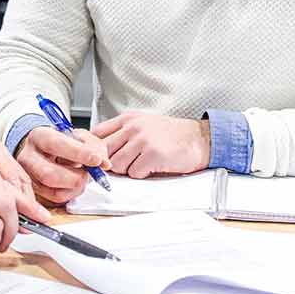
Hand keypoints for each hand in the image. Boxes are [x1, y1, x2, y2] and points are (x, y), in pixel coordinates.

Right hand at [14, 125, 110, 204]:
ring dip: (76, 187)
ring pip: (53, 190)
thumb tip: (103, 164)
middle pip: (50, 174)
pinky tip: (75, 184)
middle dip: (77, 177)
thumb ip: (94, 146)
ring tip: (82, 177)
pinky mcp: (35, 191)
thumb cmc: (64, 143)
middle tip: (89, 173)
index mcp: (39, 136)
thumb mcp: (80, 137)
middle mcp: (28, 157)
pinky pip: (55, 199)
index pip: (57, 144)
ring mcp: (28, 176)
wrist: (47, 151)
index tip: (96, 160)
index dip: (79, 153)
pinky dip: (72, 194)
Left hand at [93, 112, 210, 178]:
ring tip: (141, 164)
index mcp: (128, 119)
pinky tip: (152, 167)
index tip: (100, 157)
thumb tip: (100, 150)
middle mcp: (133, 127)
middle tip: (124, 165)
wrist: (198, 139)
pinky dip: (141, 174)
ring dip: (127, 170)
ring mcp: (143, 140)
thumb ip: (123, 132)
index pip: (97, 133)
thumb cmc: (171, 134)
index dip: (96, 148)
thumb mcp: (143, 124)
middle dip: (111, 162)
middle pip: (104, 151)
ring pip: (118, 164)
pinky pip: (134, 173)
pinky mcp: (153, 155)